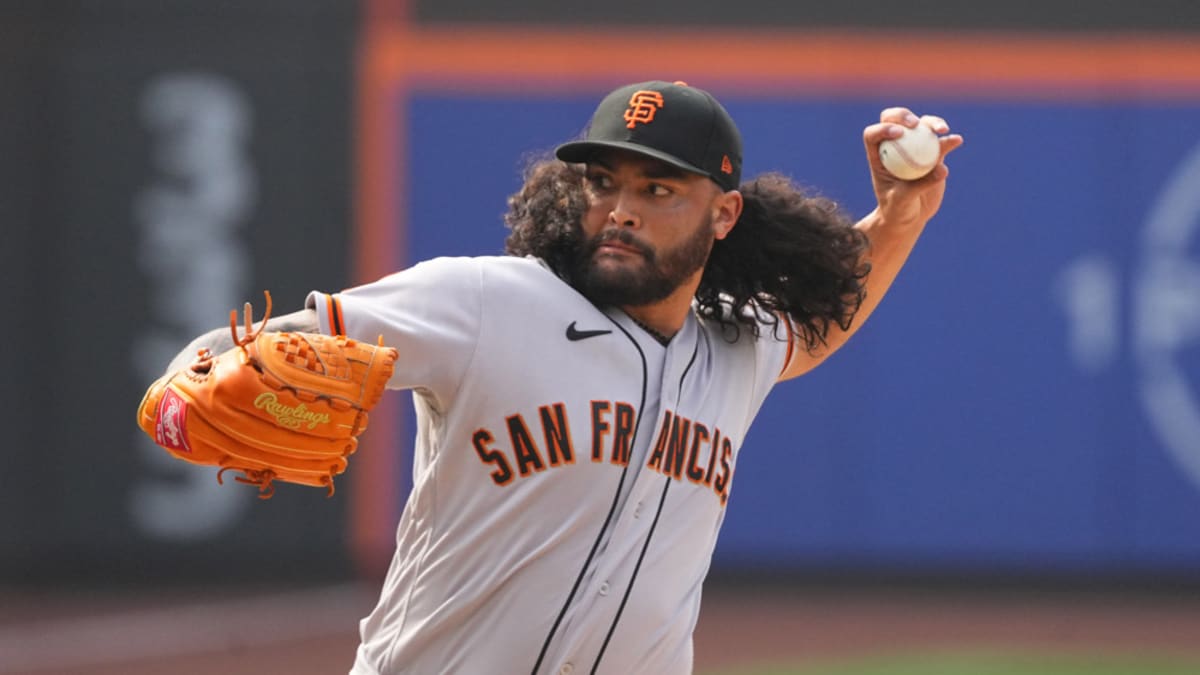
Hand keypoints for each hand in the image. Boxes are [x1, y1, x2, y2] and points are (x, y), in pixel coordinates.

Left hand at [862, 107, 964, 230]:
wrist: (910, 218)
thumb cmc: (898, 210)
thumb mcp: (903, 201)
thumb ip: (920, 185)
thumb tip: (942, 169)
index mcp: (878, 156)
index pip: (873, 135)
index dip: (882, 128)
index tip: (898, 134)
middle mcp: (894, 147)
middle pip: (895, 121)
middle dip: (903, 115)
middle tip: (915, 124)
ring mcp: (914, 148)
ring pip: (921, 126)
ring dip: (932, 123)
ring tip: (942, 130)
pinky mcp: (932, 154)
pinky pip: (941, 143)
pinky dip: (949, 140)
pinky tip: (957, 140)